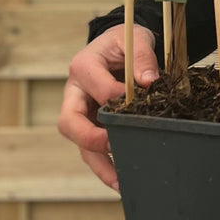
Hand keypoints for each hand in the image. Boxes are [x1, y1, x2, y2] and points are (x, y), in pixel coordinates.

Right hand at [57, 23, 159, 190]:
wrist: (119, 47)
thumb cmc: (124, 42)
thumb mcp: (134, 38)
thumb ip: (142, 56)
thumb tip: (148, 82)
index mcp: (83, 67)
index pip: (96, 87)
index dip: (117, 97)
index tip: (140, 100)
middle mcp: (75, 93)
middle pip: (70, 122)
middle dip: (89, 138)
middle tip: (112, 147)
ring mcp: (81, 113)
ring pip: (80, 145)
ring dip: (100, 165)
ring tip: (120, 182)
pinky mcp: (91, 127)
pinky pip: (93, 151)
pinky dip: (106, 167)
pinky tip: (122, 181)